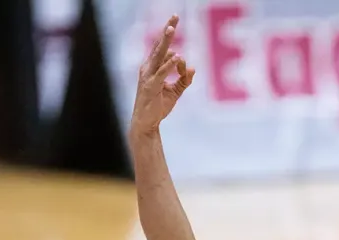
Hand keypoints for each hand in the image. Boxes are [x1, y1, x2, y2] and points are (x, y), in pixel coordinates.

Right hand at [130, 15, 195, 136]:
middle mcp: (148, 69)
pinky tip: (177, 57)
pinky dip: (168, 65)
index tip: (181, 49)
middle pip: (159, 46)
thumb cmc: (157, 107)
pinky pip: (161, 73)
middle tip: (175, 16)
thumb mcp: (174, 92)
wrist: (146, 124)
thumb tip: (192, 68)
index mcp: (152, 68)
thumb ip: (183, 80)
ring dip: (165, 41)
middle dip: (167, 30)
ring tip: (171, 28)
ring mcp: (148, 77)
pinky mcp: (151, 87)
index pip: (163, 50)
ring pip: (158, 55)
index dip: (173, 47)